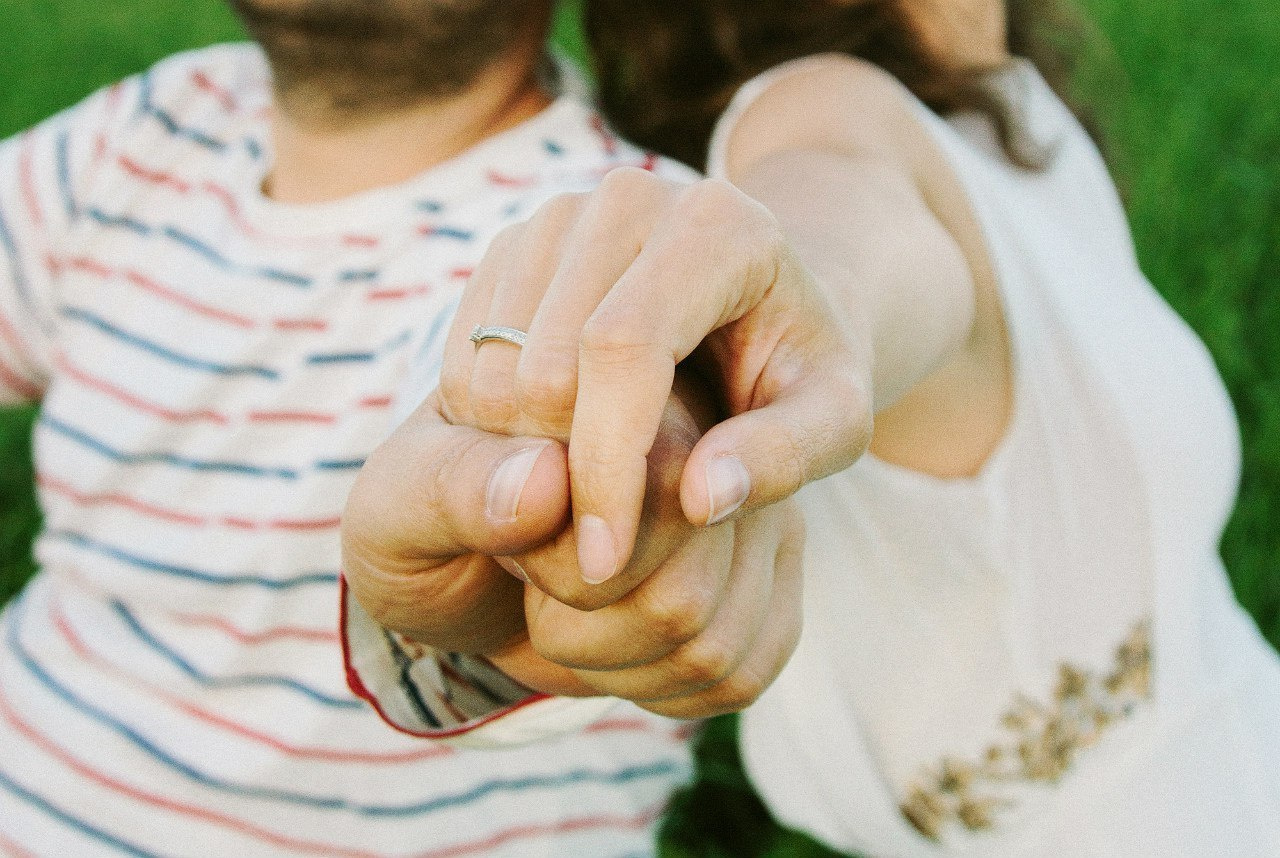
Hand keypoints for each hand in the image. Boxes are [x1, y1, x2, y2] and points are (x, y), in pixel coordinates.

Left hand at [341, 378, 803, 717]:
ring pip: (711, 641)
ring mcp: (750, 517)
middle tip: (534, 582)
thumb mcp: (396, 509)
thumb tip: (544, 482)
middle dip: (583, 623)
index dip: (558, 564)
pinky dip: (659, 690)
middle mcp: (706, 444)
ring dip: (614, 662)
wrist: (468, 572)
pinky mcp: (772, 587)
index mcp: (618, 394)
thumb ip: (451, 486)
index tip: (512, 552)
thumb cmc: (431, 525)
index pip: (643, 499)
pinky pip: (741, 672)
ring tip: (568, 609)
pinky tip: (616, 648)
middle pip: (683, 591)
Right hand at [441, 167, 870, 589]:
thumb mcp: (834, 418)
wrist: (761, 299)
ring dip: (521, 460)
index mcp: (718, 226)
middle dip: (561, 473)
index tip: (606, 560)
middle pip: (547, 358)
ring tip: (583, 506)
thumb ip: (784, 457)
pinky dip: (494, 431)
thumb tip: (701, 500)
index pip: (625, 346)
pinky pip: (469, 355)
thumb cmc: (800, 368)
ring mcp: (562, 215)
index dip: (606, 463)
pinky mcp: (517, 242)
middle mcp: (629, 198)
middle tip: (596, 548)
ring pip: (496, 363)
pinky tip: (554, 462)